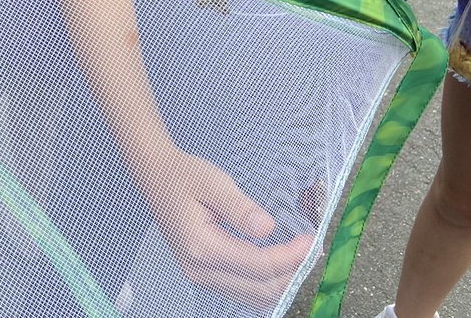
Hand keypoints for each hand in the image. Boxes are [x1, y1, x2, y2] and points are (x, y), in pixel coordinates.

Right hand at [140, 148, 315, 307]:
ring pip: (254, 296)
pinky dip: (267, 284)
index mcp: (201, 247)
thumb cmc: (183, 175)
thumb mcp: (212, 181)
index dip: (291, 258)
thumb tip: (267, 229)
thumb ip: (239, 207)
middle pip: (259, 289)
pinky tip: (281, 266)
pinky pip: (244, 291)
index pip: (258, 265)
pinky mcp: (204, 274)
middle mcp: (199, 269)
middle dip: (293, 273)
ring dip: (282, 282)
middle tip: (315, 250)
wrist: (155, 176)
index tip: (313, 241)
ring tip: (303, 258)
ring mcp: (200, 276)